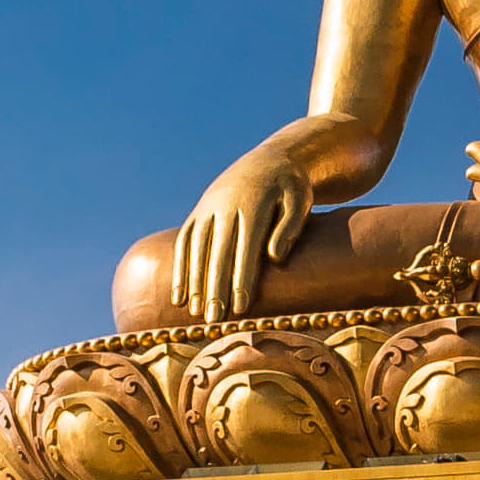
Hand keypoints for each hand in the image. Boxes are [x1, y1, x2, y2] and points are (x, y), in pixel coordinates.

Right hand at [174, 146, 314, 324]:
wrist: (270, 159)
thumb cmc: (290, 187)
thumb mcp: (300, 199)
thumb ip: (290, 226)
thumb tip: (274, 257)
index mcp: (253, 203)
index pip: (246, 247)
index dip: (242, 278)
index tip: (241, 308)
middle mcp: (225, 205)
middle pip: (218, 252)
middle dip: (215, 288)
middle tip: (214, 320)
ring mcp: (208, 208)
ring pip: (197, 248)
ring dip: (194, 282)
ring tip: (197, 313)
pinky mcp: (198, 212)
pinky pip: (184, 242)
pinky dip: (180, 270)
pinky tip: (179, 297)